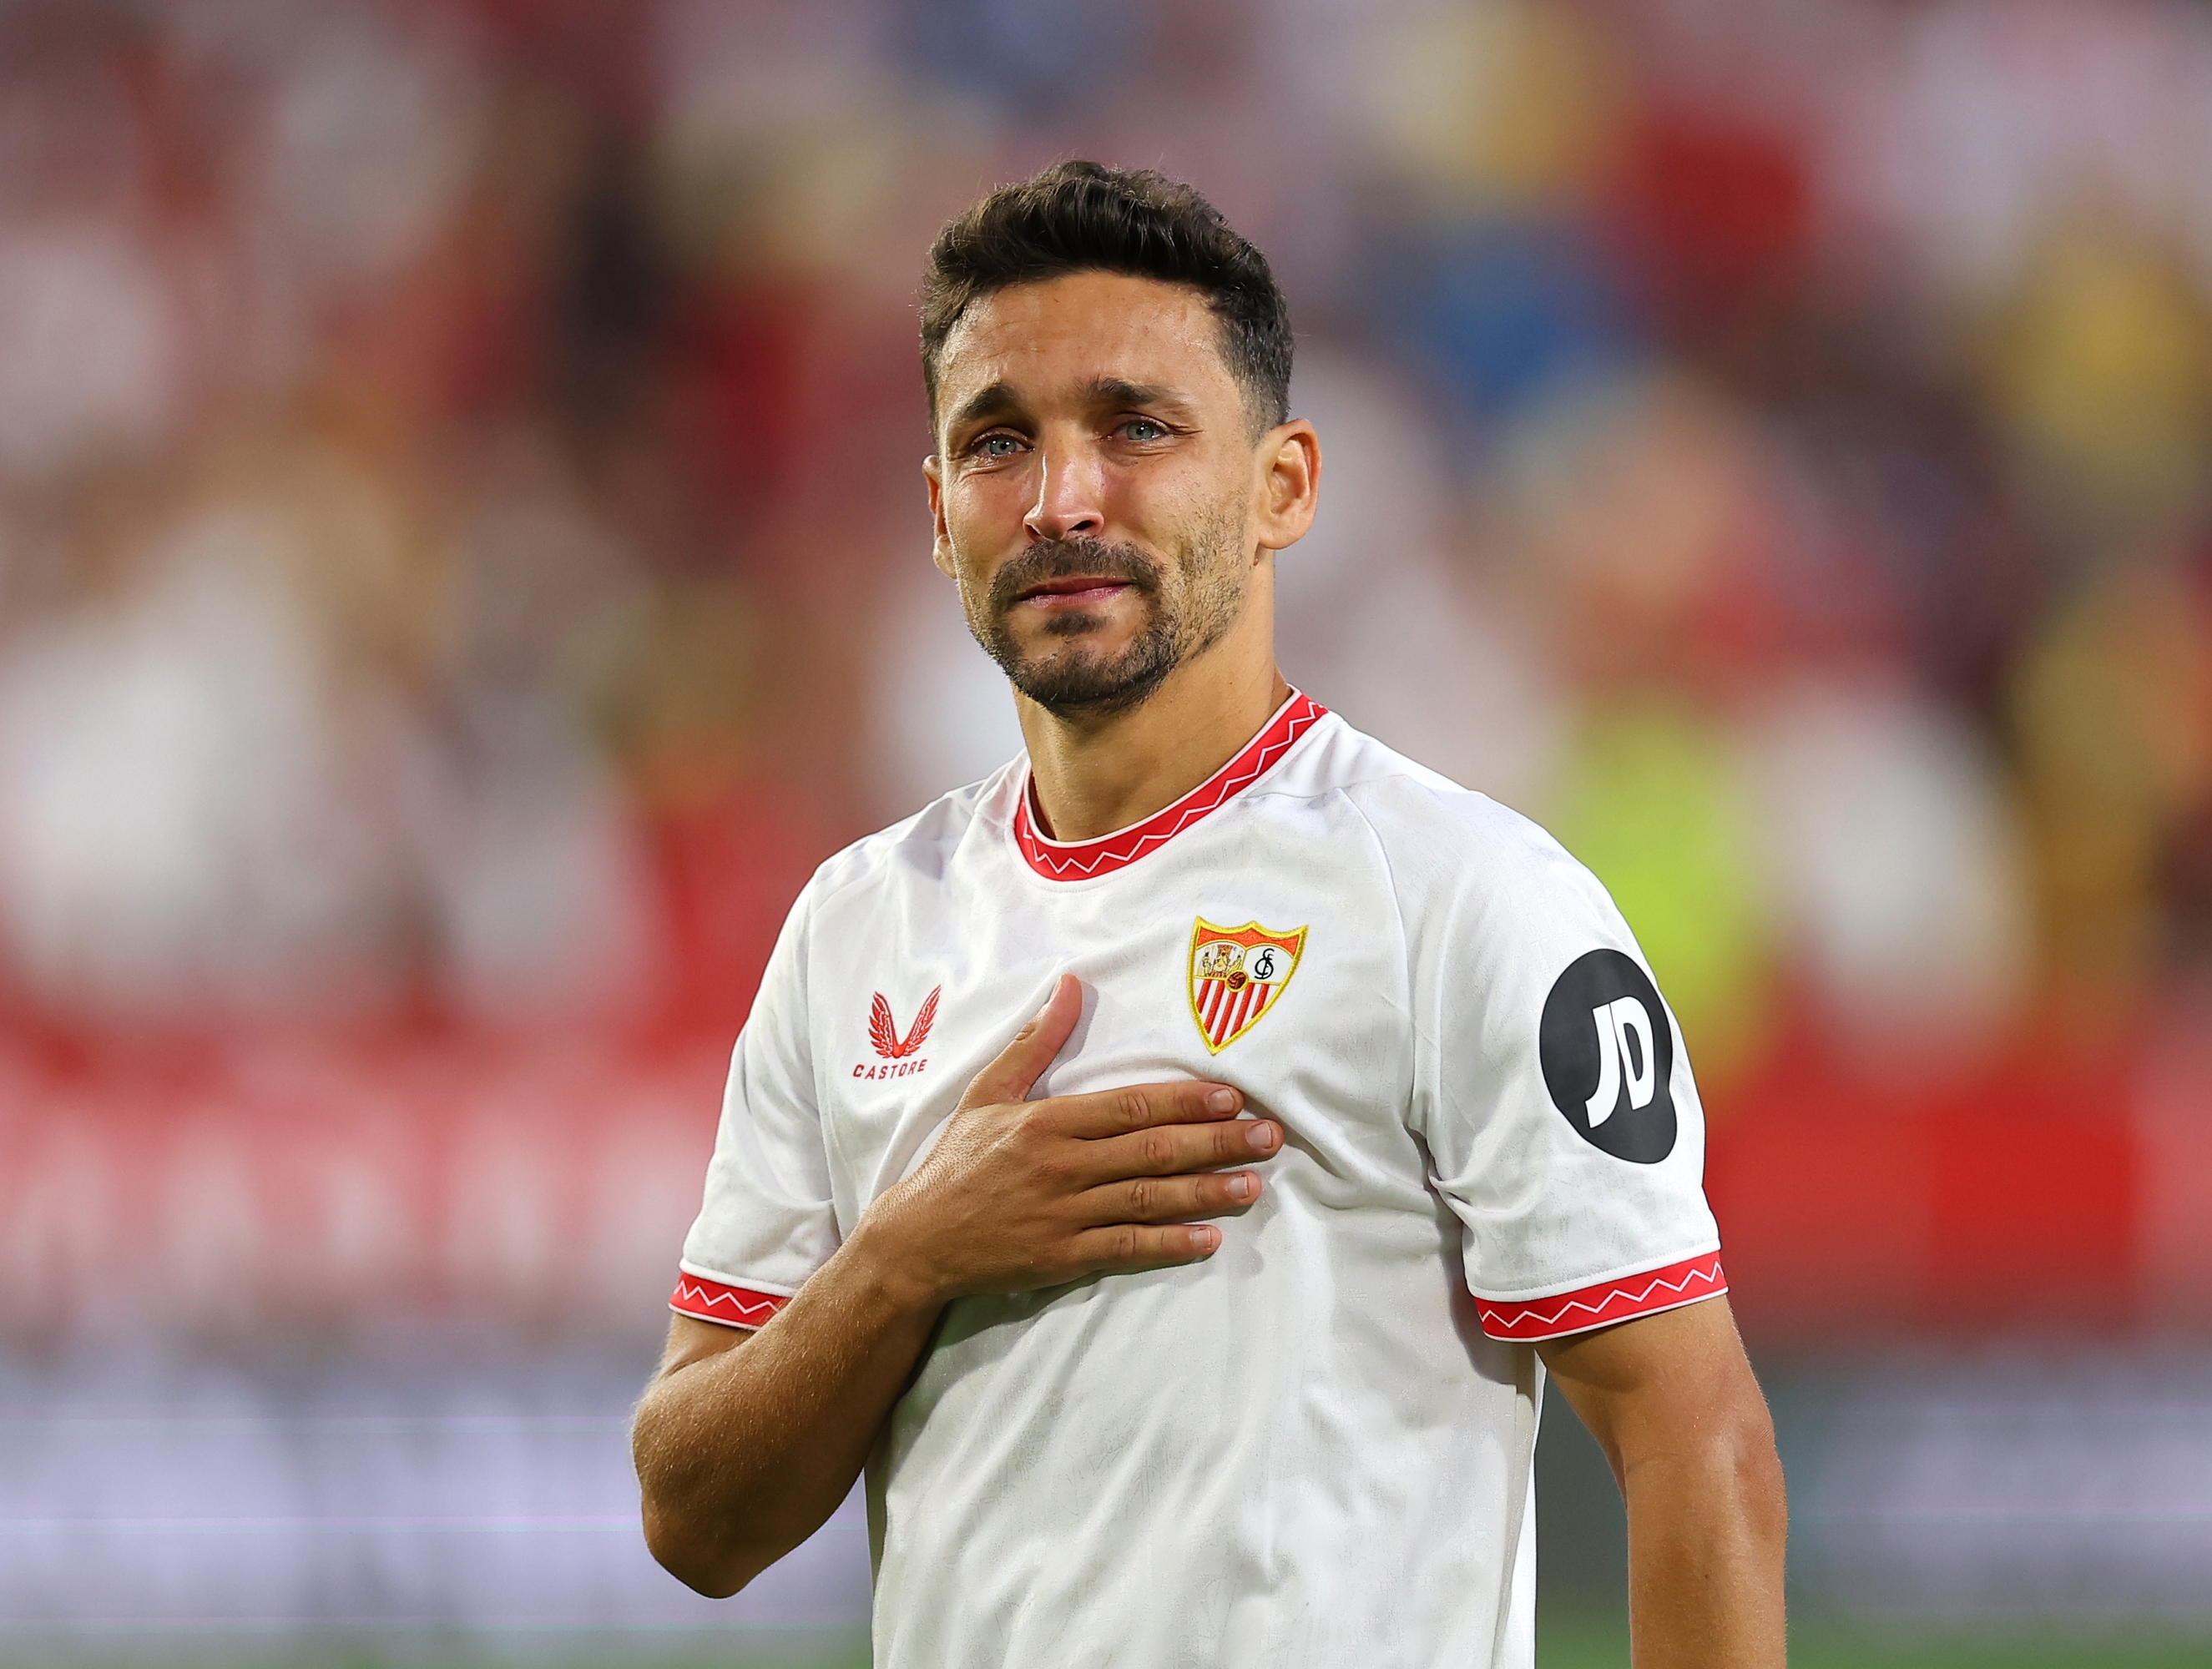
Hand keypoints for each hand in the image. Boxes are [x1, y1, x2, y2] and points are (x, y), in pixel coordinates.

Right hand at [856, 974, 1280, 1310]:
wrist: (914, 1241)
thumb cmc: (954, 1163)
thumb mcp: (987, 1093)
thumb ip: (1034, 1042)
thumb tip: (1071, 985)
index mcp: (1046, 1121)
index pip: (1130, 1105)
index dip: (1186, 1101)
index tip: (1232, 1096)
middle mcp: (1060, 1165)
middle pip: (1152, 1150)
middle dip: (1216, 1142)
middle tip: (1268, 1136)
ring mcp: (1062, 1214)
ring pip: (1147, 1199)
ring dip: (1205, 1192)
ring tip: (1253, 1184)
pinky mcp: (1061, 1257)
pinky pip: (1125, 1249)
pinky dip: (1169, 1244)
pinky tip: (1209, 1239)